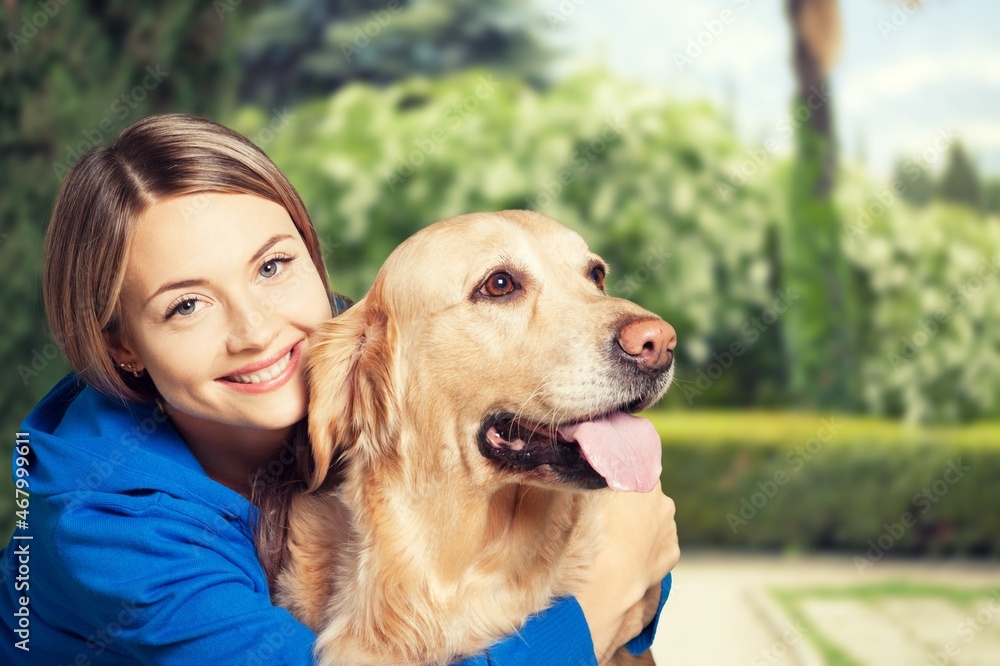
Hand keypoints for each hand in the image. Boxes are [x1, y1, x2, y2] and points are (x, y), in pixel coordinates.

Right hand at [575, 483, 678, 662]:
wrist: (608, 576)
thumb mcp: (588, 491)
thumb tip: (591, 466)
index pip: (635, 470)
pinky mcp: (672, 551)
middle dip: (631, 504)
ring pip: (654, 520)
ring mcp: (669, 527)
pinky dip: (647, 547)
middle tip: (608, 519)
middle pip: (646, 495)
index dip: (619, 480)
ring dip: (640, 526)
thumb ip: (597, 475)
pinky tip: (629, 555)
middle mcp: (663, 499)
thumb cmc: (592, 532)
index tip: (607, 491)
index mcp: (645, 478)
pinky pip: (659, 544)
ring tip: (615, 541)